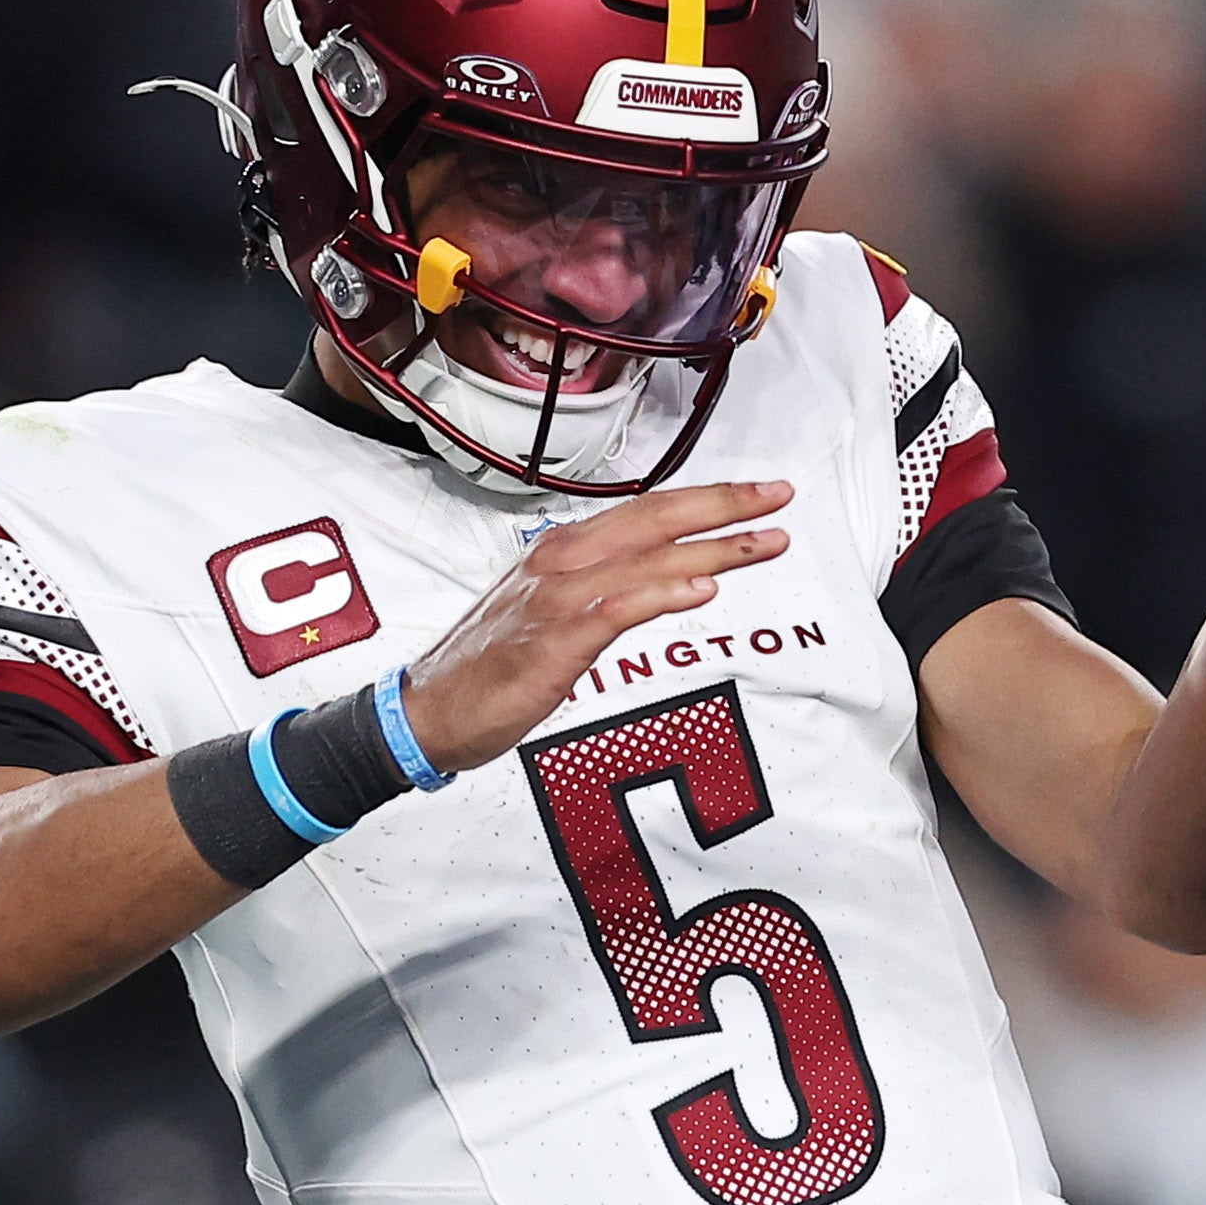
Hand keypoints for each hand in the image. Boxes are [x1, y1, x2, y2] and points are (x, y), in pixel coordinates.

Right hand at [397, 481, 790, 771]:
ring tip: (763, 540)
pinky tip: (701, 587)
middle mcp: (562, 562)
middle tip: (776, 495)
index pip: (647, 512)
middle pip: (656, 520)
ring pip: (648, 557)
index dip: (706, 500)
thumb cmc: (488, 667)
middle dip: (723, 505)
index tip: (754, 493)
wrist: (429, 711)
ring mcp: (558, 598)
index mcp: (563, 551)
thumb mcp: (551, 613)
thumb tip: (661, 578)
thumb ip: (603, 590)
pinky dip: (662, 592)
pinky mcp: (556, 639)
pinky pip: (619, 607)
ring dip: (713, 546)